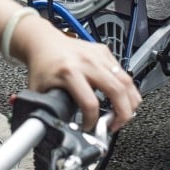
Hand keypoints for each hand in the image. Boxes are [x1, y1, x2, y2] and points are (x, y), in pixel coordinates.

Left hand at [17, 16, 140, 131]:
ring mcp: (98, 55)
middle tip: (115, 126)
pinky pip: (123, 71)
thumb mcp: (40, 90)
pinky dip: (127, 88)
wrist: (43, 41)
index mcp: (69, 72)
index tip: (88, 128)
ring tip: (124, 115)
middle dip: (122, 114)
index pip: (90, 103)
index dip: (91, 121)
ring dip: (130, 102)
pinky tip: (123, 98)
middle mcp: (86, 62)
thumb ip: (47, 110)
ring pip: (125, 81)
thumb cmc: (42, 65)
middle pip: (116, 91)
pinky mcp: (104, 52)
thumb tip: (55, 128)